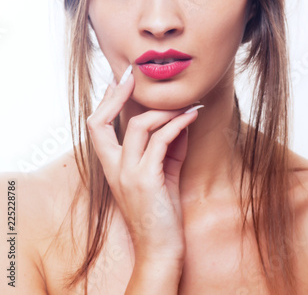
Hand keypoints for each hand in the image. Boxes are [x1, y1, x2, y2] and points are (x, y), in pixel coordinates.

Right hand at [87, 66, 200, 264]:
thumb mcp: (162, 173)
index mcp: (112, 166)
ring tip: (183, 105)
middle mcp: (114, 168)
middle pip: (100, 122)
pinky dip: (178, 124)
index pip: (97, 127)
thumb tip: (180, 119)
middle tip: (130, 76)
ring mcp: (128, 174)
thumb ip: (168, 146)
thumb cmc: (161, 212)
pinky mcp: (147, 180)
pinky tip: (191, 117)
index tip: (117, 81)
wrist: (161, 249)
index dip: (106, 101)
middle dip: (115, 96)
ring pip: (138, 126)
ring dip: (163, 110)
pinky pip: (161, 141)